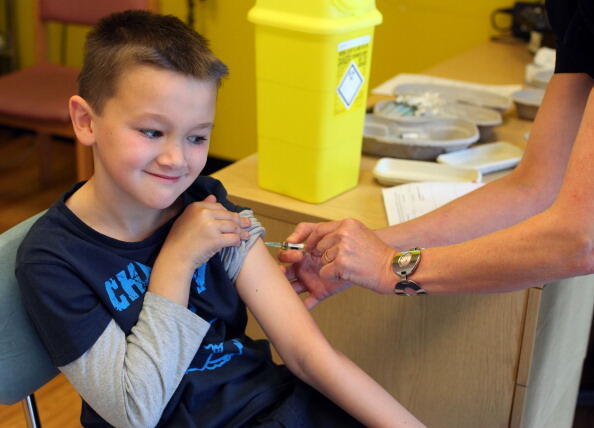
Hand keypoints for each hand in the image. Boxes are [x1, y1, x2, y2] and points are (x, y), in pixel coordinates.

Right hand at [162, 195, 250, 269]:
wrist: (175, 257)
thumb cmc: (180, 240)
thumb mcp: (187, 218)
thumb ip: (201, 206)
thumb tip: (213, 196)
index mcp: (197, 206)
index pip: (220, 207)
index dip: (228, 213)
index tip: (234, 218)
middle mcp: (204, 213)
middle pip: (229, 216)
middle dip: (240, 221)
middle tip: (248, 225)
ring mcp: (210, 226)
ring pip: (233, 227)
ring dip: (241, 232)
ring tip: (246, 236)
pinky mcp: (216, 239)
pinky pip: (233, 238)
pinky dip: (237, 241)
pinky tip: (238, 243)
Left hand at [282, 219, 396, 297]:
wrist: (393, 269)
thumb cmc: (379, 255)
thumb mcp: (360, 234)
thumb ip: (341, 234)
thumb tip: (319, 240)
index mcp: (348, 224)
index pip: (319, 230)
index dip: (312, 240)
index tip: (310, 248)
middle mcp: (344, 233)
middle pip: (320, 247)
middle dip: (327, 256)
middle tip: (345, 261)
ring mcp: (342, 248)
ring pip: (323, 261)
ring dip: (333, 267)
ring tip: (351, 266)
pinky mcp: (341, 264)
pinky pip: (325, 272)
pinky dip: (334, 277)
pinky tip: (349, 274)